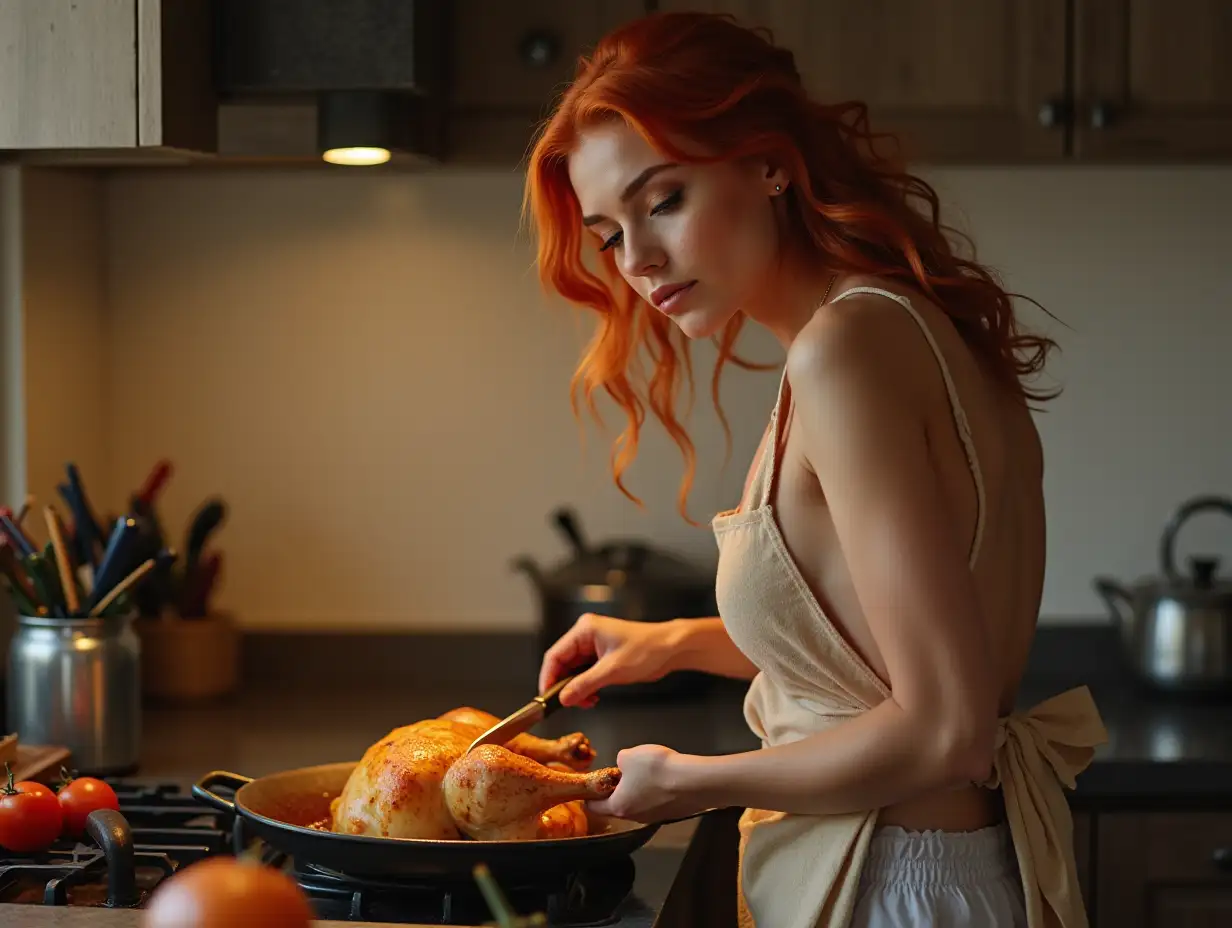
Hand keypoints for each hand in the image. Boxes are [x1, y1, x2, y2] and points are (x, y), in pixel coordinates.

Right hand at [539, 614, 679, 707]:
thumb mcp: (612, 671)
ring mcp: (594, 646)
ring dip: (576, 689)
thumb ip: (584, 685)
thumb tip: (563, 698)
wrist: (671, 649)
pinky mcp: (602, 656)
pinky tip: (593, 697)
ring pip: (573, 671)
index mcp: (584, 630)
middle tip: (568, 704)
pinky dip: (586, 687)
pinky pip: (585, 673)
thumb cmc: (646, 650)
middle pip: (562, 663)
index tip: (546, 697)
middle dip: (564, 686)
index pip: (555, 655)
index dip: (548, 677)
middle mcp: (586, 635)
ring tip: (585, 702)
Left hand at [585, 744, 705, 823]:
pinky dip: (656, 790)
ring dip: (638, 789)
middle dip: (617, 788)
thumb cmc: (657, 770)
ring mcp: (654, 817)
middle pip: (617, 805)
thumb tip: (623, 764)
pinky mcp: (671, 813)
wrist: (694, 782)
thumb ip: (620, 760)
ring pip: (639, 803)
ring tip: (647, 771)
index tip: (590, 785)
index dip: (589, 795)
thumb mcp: (629, 755)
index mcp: (618, 806)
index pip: (594, 808)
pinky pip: (657, 801)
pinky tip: (664, 777)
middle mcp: (635, 817)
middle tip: (622, 771)